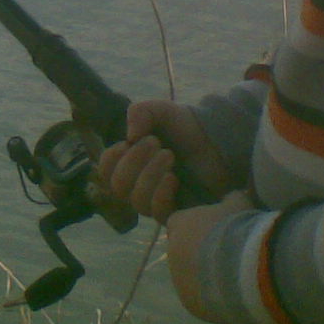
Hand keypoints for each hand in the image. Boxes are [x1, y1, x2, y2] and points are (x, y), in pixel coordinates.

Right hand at [97, 100, 232, 222]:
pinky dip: (160, 194)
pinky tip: (173, 178)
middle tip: (156, 143)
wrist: (218, 141)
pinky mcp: (176, 211)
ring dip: (149, 175)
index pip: (105, 171)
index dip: (111, 159)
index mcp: (131, 161)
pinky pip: (157, 213)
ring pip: (136, 200)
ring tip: (170, 156)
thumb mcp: (162, 111)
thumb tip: (129, 137)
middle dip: (134, 162)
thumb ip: (141, 112)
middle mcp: (139, 183)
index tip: (127, 142)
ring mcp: (157, 199)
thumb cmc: (186, 128)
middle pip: (117, 186)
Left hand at [166, 189, 254, 319]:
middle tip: (226, 252)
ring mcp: (179, 282)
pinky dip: (212, 295)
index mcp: (179, 225)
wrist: (245, 268)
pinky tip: (233, 292)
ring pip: (189, 276)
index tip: (215, 228)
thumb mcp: (239, 203)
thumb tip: (232, 197)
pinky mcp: (190, 304)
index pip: (178, 222)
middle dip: (200, 251)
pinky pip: (199, 298)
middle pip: (182, 251)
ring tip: (233, 275)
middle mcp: (172, 253)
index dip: (197, 225)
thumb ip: (231, 198)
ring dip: (205, 275)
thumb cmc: (238, 228)